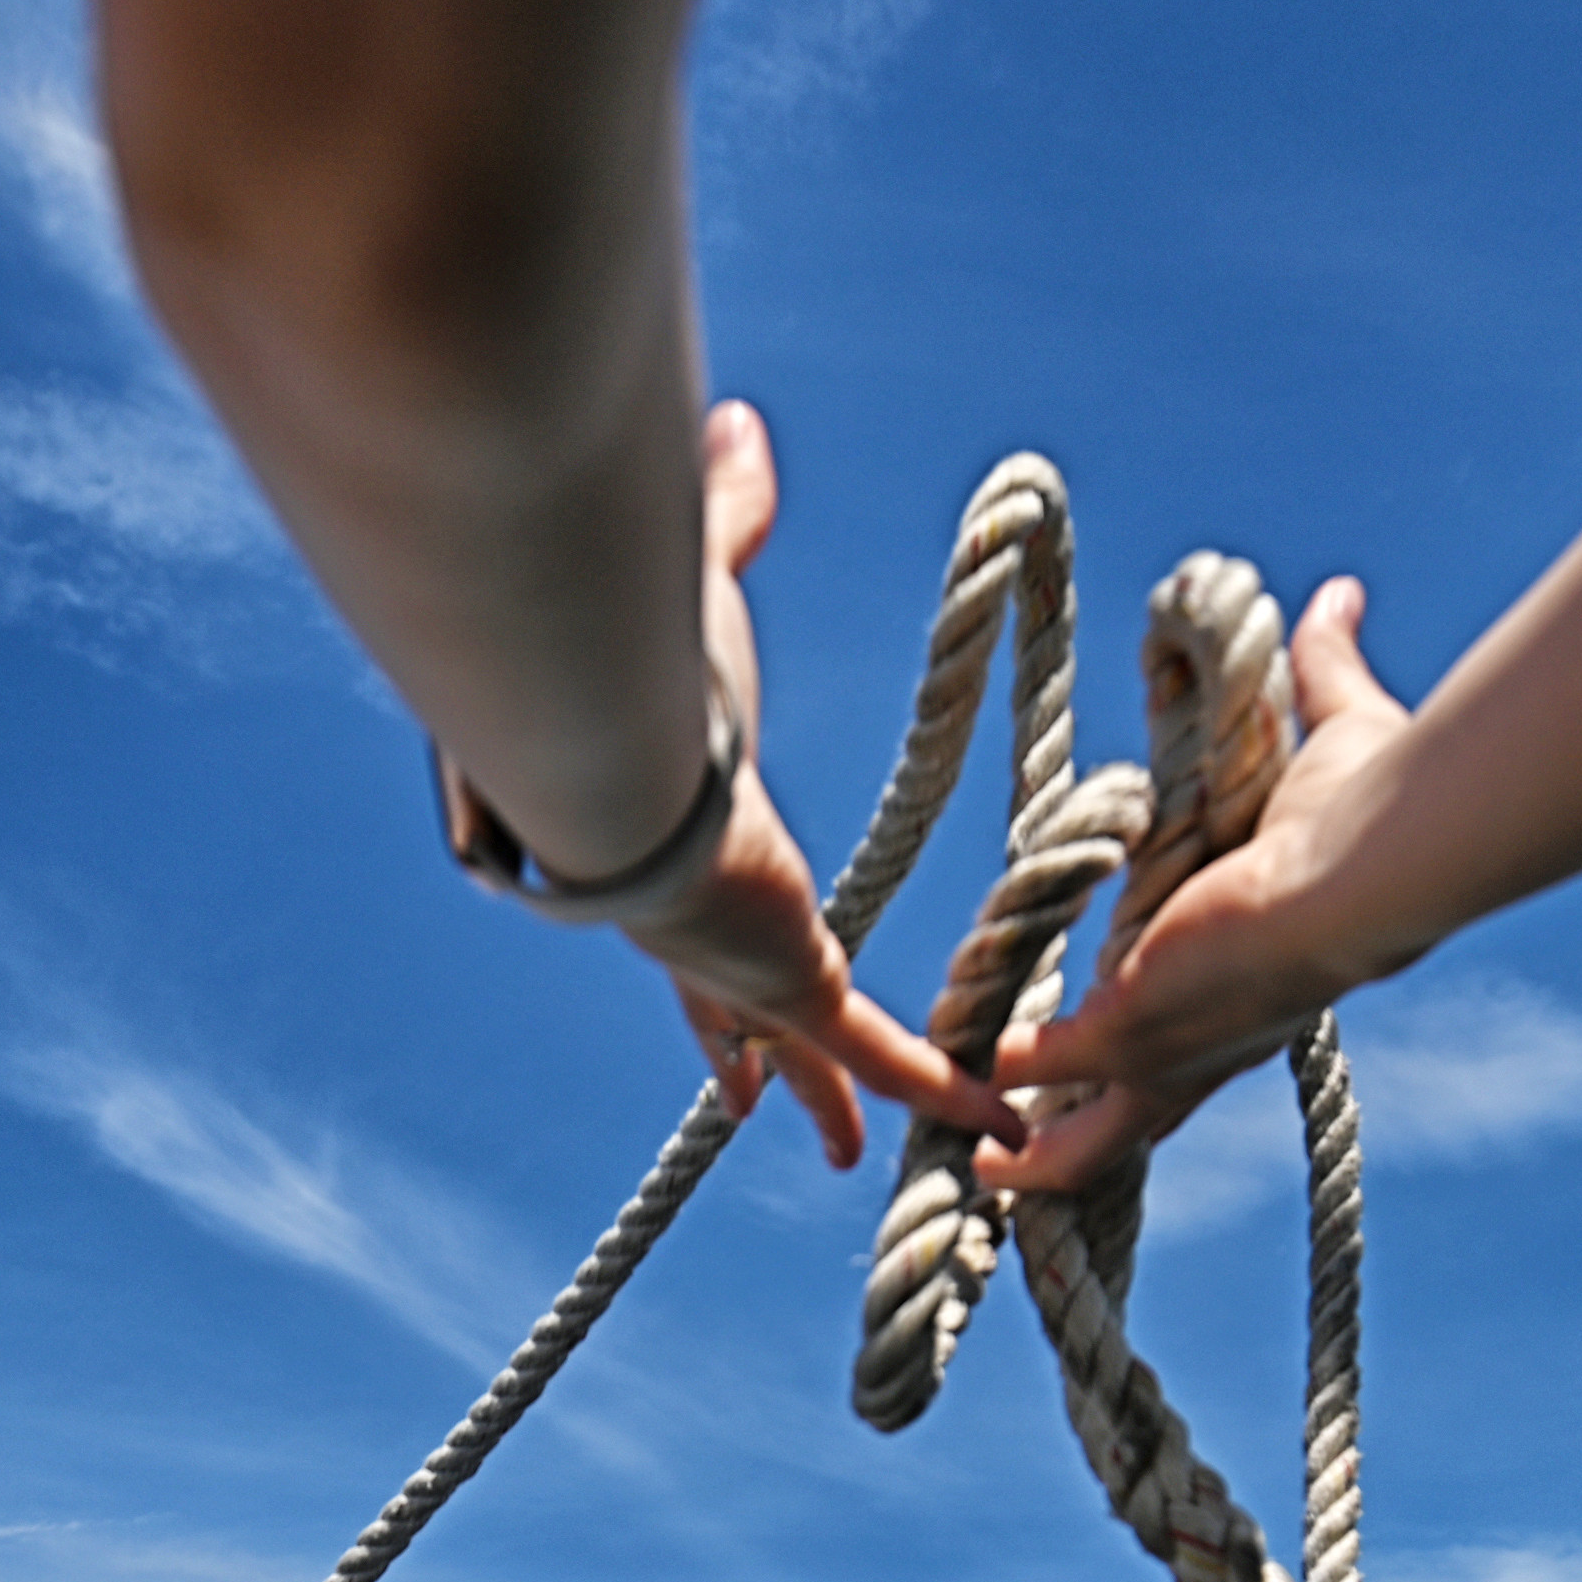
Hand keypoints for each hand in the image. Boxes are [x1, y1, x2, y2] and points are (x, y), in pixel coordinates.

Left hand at [625, 405, 1023, 1172]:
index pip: (679, 911)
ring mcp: (740, 965)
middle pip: (722, 1017)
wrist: (599, 749)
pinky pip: (878, 1045)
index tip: (695, 987)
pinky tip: (982, 1114)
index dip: (693, 952)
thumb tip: (730, 426)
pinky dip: (932, 1079)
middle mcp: (687, 927)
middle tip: (755, 1107)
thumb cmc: (623, 667)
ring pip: (796, 1051)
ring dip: (833, 1102)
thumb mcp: (694, 587)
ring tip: (860, 1155)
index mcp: (657, 851)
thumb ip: (721, 518)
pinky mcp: (791, 981)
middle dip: (750, 1065)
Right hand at [984, 574, 1419, 1195]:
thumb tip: (1340, 599)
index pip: (1194, 1043)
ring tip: (986, 1164)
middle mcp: (1220, 1040)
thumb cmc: (1370, 810)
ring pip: (1093, 1128)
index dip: (1151, 1055)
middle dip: (1080, 1142)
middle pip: (1137, 1119)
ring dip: (1037, 1148)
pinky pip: (1051, 1068)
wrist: (1367, 860)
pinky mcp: (1134, 1027)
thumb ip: (1323, 669)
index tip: (1111, 1050)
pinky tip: (975, 1080)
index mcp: (1258, 988)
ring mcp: (1176, 1045)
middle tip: (1024, 1154)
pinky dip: (1013, 1075)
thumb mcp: (1332, 735)